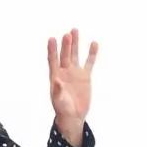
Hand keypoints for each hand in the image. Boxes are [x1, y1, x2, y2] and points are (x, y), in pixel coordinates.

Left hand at [47, 28, 97, 146]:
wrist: (73, 115)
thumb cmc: (63, 109)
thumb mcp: (59, 101)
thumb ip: (58, 90)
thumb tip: (57, 80)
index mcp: (55, 76)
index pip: (53, 60)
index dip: (52, 50)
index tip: (52, 39)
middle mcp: (65, 71)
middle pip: (65, 55)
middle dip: (66, 45)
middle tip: (68, 34)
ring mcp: (75, 73)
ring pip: (75, 55)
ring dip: (75, 44)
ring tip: (74, 31)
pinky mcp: (85, 76)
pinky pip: (89, 63)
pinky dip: (91, 54)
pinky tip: (94, 44)